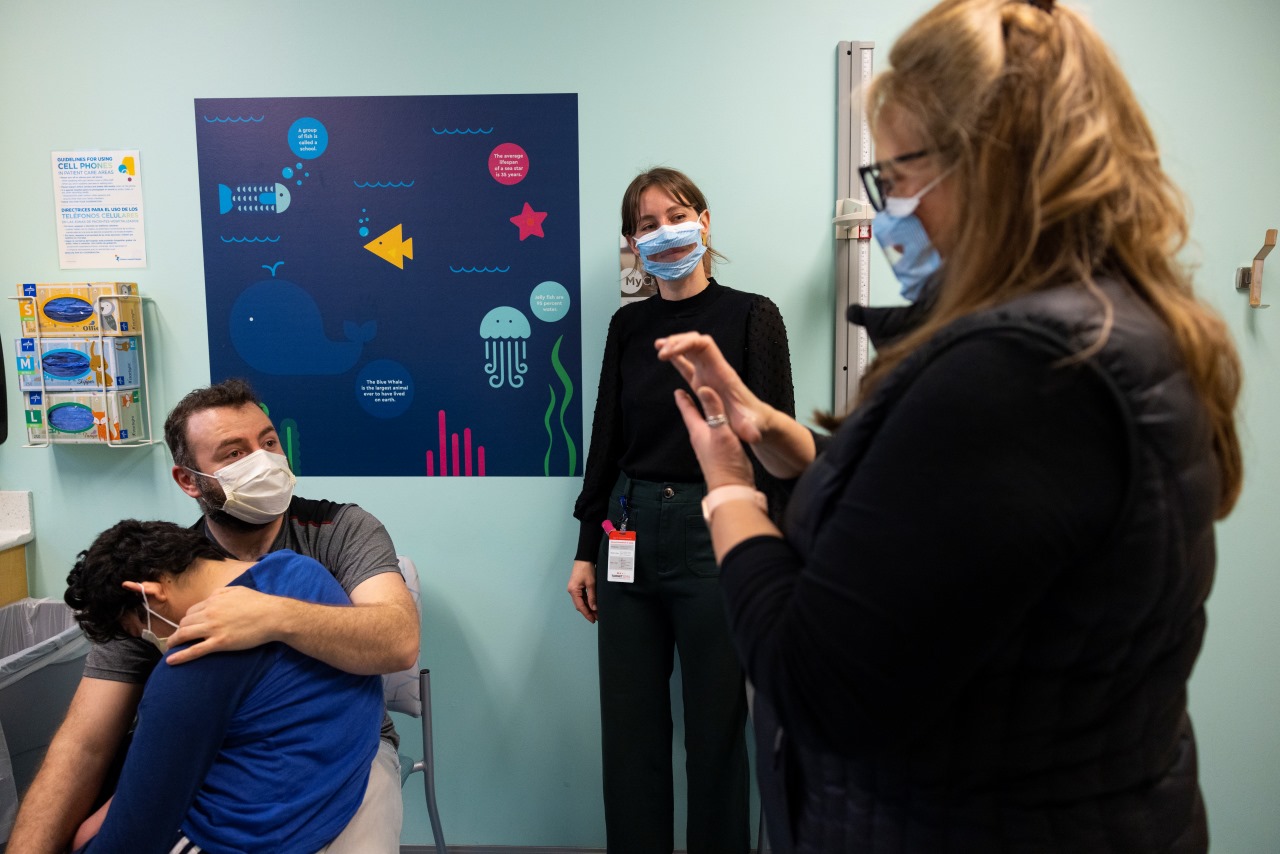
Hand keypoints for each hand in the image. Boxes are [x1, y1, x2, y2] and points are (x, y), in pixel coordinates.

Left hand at [164, 586, 281, 664]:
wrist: (273, 615)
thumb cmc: (259, 602)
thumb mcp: (238, 590)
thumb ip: (221, 592)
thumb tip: (211, 597)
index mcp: (214, 600)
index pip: (191, 611)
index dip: (188, 619)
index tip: (189, 625)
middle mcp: (210, 613)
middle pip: (185, 622)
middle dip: (180, 630)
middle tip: (180, 637)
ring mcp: (213, 628)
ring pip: (185, 634)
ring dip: (174, 641)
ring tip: (171, 647)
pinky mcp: (220, 643)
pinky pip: (195, 650)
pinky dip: (181, 656)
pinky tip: (171, 661)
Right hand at [567, 560, 597, 623]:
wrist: (584, 558)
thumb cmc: (587, 569)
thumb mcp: (591, 583)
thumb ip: (592, 596)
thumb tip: (594, 608)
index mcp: (573, 591)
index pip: (580, 606)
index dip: (587, 614)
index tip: (593, 620)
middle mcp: (572, 591)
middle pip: (580, 605)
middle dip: (588, 612)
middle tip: (597, 618)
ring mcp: (574, 589)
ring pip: (581, 601)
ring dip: (588, 607)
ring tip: (596, 613)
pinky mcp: (577, 586)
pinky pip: (582, 597)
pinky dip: (587, 602)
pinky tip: (593, 605)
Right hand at [655, 332, 773, 444]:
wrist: (758, 423)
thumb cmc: (755, 425)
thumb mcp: (753, 429)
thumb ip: (750, 431)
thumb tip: (746, 431)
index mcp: (723, 373)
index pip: (705, 346)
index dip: (687, 343)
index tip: (669, 351)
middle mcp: (716, 369)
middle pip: (696, 342)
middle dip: (677, 342)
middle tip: (659, 351)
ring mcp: (709, 375)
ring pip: (691, 351)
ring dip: (675, 346)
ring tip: (658, 346)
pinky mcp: (704, 383)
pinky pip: (689, 366)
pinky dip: (677, 358)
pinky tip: (664, 355)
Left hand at [673, 386, 755, 490]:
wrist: (732, 488)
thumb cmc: (725, 462)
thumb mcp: (721, 432)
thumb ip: (714, 410)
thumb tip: (703, 389)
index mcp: (699, 432)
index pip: (689, 411)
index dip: (684, 400)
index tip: (678, 391)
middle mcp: (702, 439)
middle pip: (695, 417)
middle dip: (692, 405)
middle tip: (689, 394)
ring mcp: (710, 447)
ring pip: (705, 425)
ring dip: (704, 414)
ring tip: (706, 406)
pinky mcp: (721, 453)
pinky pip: (716, 434)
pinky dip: (717, 425)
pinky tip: (722, 426)